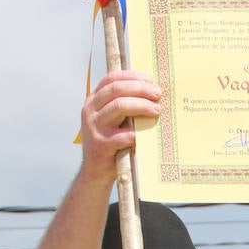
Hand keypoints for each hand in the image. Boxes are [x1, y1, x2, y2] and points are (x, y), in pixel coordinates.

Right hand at [79, 71, 162, 185]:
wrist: (96, 171)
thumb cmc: (112, 143)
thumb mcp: (113, 121)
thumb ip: (124, 106)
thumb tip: (152, 93)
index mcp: (94, 101)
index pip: (111, 79)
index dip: (131, 76)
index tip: (150, 80)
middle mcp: (90, 110)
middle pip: (116, 90)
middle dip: (140, 89)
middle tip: (158, 94)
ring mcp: (94, 127)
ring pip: (119, 106)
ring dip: (141, 106)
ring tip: (157, 110)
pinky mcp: (101, 144)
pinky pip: (123, 135)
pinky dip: (137, 133)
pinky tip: (147, 133)